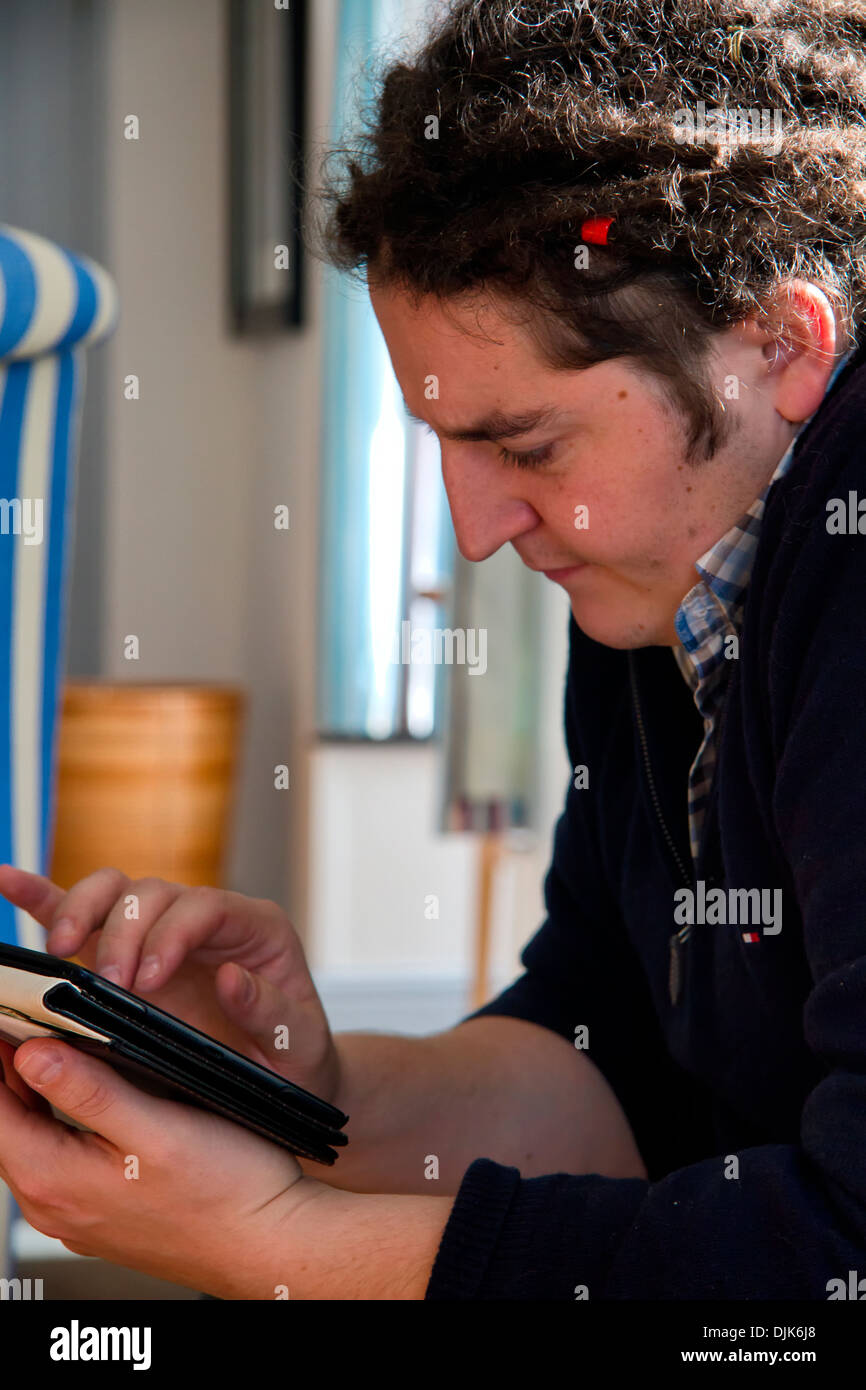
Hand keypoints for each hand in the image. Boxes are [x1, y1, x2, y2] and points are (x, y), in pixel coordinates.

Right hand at [0, 864, 339, 1103]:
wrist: (280, 1074)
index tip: (147, 980)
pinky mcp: (125, 950)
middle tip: (108, 985)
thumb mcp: (299, 1044)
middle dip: (123, 932)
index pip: (204, 905)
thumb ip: (272, 1012)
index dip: (170, 933)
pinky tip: (7, 881)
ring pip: (114, 891)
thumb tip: (230, 979)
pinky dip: (43, 897)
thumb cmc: (294, 1057)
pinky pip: (81, 911)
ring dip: (82, 912)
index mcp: (254, 927)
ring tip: (61, 953)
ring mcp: (161, 929)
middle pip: (152, 893)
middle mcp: (205, 917)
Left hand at [0, 1035, 328, 1297]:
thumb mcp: (157, 1128)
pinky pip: (58, 1157)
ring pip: (31, 1140)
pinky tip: (83, 1092)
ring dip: (33, 1093)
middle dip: (10, 1070)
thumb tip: (33, 1054)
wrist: (268, 1242)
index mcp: (56, 1179)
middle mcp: (55, 1203)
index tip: (4, 1015)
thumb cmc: (226, 1192)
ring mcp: (77, 1212)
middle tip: (25, 1018)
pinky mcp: (101, 1212)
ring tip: (50, 1043)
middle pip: (7, 1124)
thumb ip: (89, 1091)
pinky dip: (56, 1119)